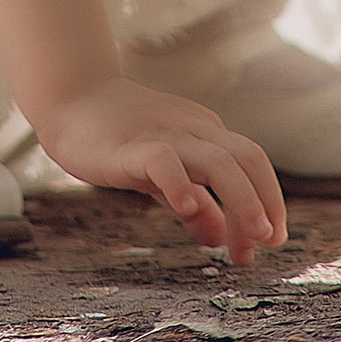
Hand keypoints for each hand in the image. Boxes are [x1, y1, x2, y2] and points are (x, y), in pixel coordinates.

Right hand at [36, 76, 286, 266]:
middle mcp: (193, 129)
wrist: (71, 98)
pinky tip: (188, 209)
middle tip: (269, 243)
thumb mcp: (163, 173)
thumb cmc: (118, 137)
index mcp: (205, 133)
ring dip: (241, 199)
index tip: (268, 243)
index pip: (251, 165)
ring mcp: (164, 134)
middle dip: (265, 201)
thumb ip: (189, 200)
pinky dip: (181, 184)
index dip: (267, 202)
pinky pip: (164, 161)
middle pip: (247, 158)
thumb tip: (218, 238)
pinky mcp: (131, 145)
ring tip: (249, 239)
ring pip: (218, 161)